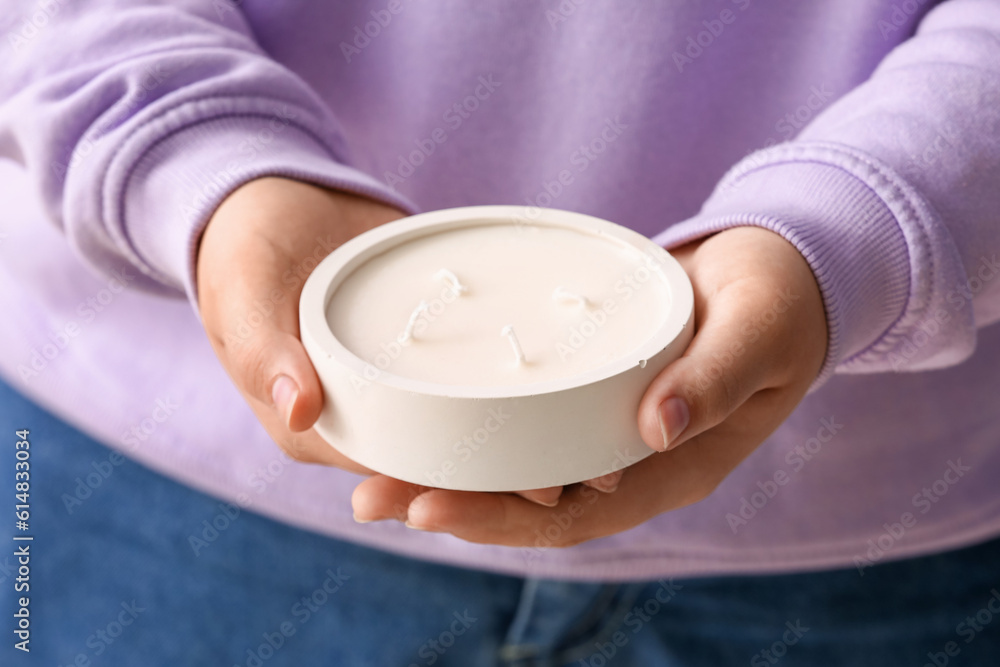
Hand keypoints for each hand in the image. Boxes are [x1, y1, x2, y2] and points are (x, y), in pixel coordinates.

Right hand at [195, 177, 594, 504]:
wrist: (273, 199)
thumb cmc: (246, 248)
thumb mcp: (243, 292)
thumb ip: (264, 349)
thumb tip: (298, 408)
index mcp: (314, 428)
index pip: (398, 475)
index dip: (464, 489)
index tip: (534, 491)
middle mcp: (358, 421)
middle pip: (442, 464)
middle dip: (514, 475)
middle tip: (598, 471)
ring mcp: (394, 389)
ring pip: (466, 432)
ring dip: (529, 440)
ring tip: (607, 441)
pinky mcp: (421, 355)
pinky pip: (472, 382)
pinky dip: (518, 390)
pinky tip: (579, 386)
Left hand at [351, 226, 827, 544]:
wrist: (781, 274)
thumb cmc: (777, 303)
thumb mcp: (757, 331)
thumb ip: (714, 379)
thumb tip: (653, 428)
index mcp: (675, 467)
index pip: (576, 516)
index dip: (502, 521)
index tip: (429, 507)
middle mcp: (634, 464)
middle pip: (530, 505)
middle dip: (452, 504)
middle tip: (369, 495)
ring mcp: (610, 433)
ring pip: (519, 471)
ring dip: (450, 472)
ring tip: (370, 467)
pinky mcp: (591, 396)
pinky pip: (526, 426)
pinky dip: (475, 429)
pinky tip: (423, 420)